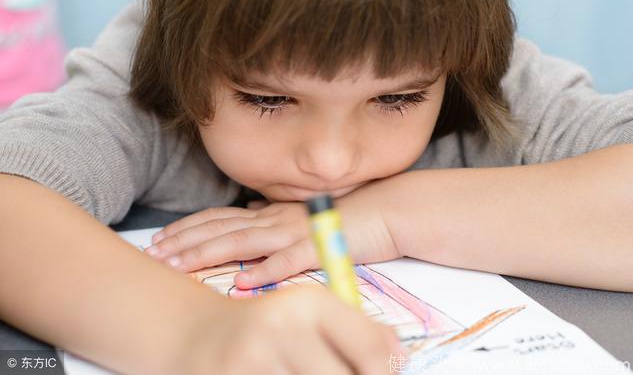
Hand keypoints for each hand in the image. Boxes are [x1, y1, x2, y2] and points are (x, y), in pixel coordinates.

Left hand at [144, 181, 401, 287]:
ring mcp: (297, 231)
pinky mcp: (321, 246)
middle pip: (222, 228)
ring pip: (244, 241)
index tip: (162, 240)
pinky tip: (244, 282)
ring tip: (180, 266)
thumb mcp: (302, 222)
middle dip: (185, 241)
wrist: (388, 211)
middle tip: (154, 254)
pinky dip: (266, 270)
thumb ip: (275, 228)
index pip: (221, 218)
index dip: (189, 228)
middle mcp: (277, 218)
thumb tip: (247, 237)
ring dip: (210, 253)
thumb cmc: (346, 218)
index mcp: (272, 213)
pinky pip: (290, 260)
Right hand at [181, 286, 402, 374]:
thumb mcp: (310, 316)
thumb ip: (358, 331)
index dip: (384, 374)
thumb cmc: (266, 328)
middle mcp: (282, 326)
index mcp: (309, 303)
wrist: (194, 334)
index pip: (372, 351)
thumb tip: (399, 356)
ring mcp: (252, 360)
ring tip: (303, 372)